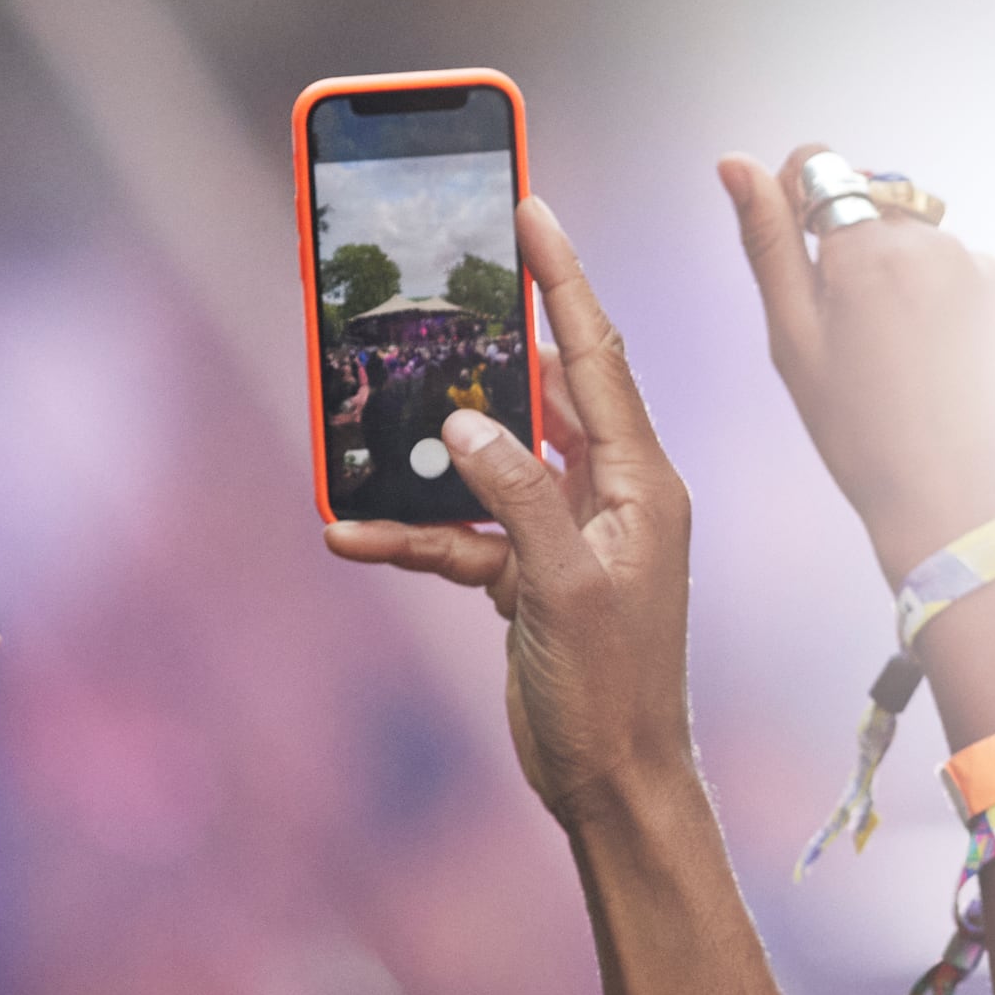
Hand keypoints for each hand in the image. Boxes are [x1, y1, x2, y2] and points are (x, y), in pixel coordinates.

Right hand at [325, 200, 697, 831]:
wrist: (614, 785)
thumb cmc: (613, 692)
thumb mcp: (565, 588)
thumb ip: (518, 498)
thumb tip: (468, 425)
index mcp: (641, 483)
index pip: (596, 356)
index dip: (562, 280)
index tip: (532, 210)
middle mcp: (610, 495)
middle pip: (537, 395)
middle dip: (480, 353)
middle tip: (431, 291)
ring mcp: (567, 534)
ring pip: (486, 468)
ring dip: (425, 462)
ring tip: (362, 430)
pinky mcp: (529, 577)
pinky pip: (463, 537)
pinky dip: (414, 535)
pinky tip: (352, 534)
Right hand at [716, 149, 994, 580]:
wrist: (953, 505)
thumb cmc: (859, 433)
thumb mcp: (794, 339)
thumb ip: (767, 240)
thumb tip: (734, 160)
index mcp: (867, 251)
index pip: (824, 169)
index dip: (805, 200)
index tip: (806, 245)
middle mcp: (935, 243)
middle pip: (880, 212)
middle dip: (865, 252)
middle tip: (864, 337)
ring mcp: (989, 265)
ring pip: (931, 245)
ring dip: (916, 280)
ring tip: (913, 359)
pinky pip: (979, 272)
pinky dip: (963, 304)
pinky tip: (953, 361)